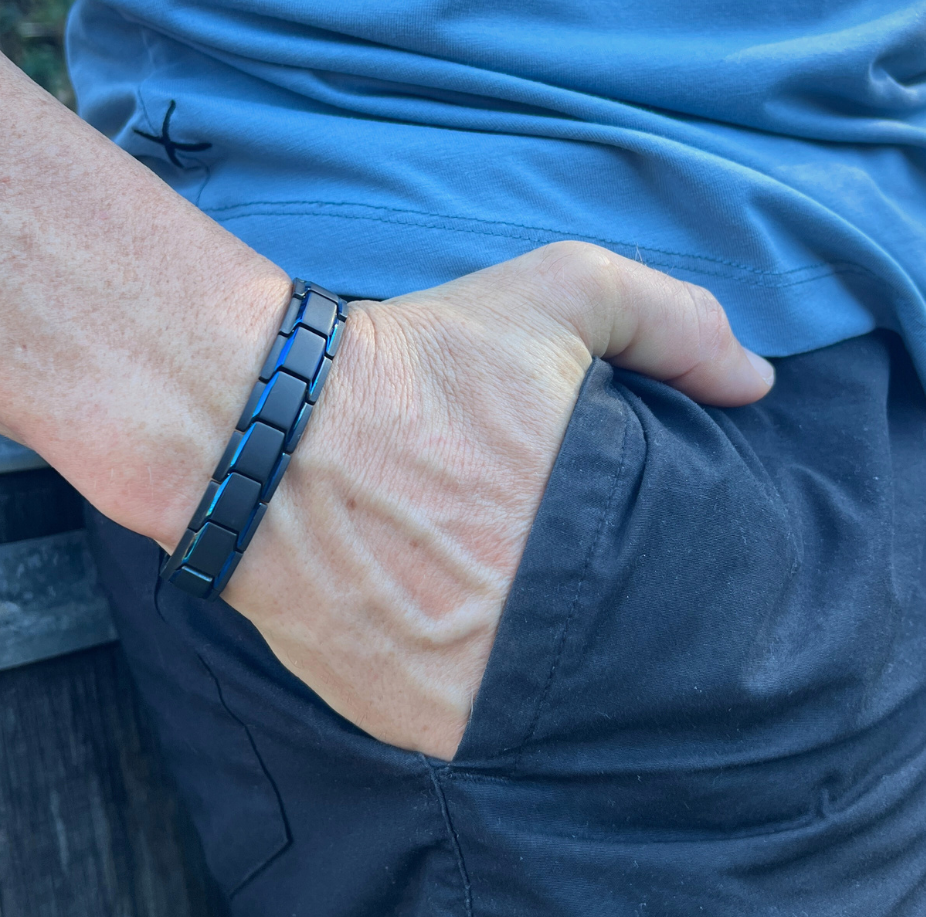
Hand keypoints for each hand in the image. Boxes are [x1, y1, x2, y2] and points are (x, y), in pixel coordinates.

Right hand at [222, 242, 773, 759]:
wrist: (263, 430)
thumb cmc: (413, 362)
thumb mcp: (558, 294)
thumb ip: (675, 323)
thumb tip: (755, 384)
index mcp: (603, 540)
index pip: (685, 578)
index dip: (658, 549)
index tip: (615, 521)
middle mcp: (547, 634)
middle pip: (619, 637)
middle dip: (595, 595)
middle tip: (540, 545)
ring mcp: (477, 694)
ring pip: (550, 688)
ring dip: (537, 644)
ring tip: (490, 579)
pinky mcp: (415, 723)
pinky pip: (477, 717)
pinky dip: (475, 674)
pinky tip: (447, 613)